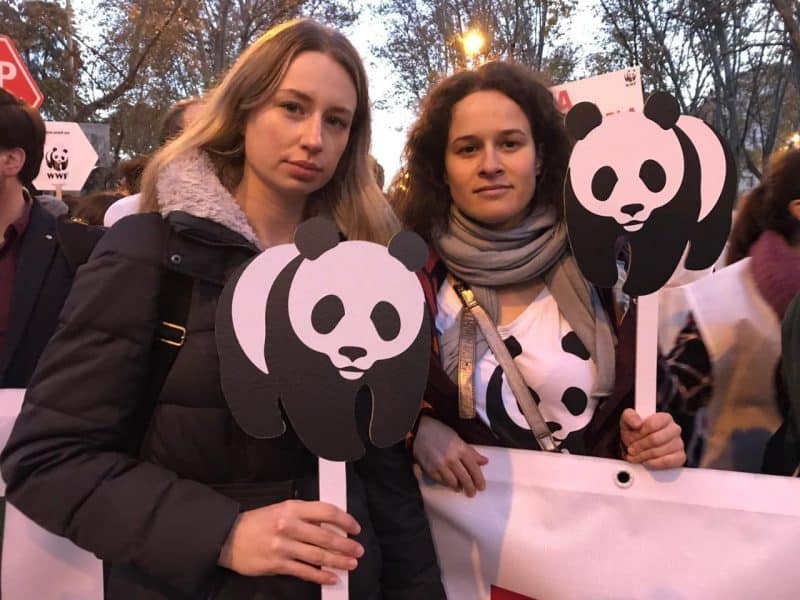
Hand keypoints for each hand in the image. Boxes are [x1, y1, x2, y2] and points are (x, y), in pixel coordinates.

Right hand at [217, 500, 363, 584]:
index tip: (355, 528)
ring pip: (318, 555)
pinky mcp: (278, 564)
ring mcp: (283, 546)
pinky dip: (320, 576)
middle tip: (358, 551)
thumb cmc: (258, 522)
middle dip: (346, 545)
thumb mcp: (281, 510)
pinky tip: (332, 578)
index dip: (345, 521)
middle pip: (326, 536)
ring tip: (351, 564)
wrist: (228, 538)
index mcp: (292, 508)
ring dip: (338, 561)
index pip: (326, 511)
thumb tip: (332, 525)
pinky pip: (305, 571)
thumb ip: (305, 516)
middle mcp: (289, 526)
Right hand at [412, 415, 487, 496]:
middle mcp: (451, 458)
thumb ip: (471, 452)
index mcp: (460, 448)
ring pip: (453, 482)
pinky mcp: (430, 470)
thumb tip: (484, 462)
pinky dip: (446, 483)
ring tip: (460, 488)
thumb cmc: (440, 432)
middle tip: (472, 493)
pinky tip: (448, 482)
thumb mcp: (458, 438)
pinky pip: (441, 481)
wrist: (420, 430)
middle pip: (465, 478)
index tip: (481, 487)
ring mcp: (440, 465)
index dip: (479, 479)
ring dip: (458, 487)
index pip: (474, 468)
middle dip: (470, 488)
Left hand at [620, 409, 684, 468]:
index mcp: (664, 418)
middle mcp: (674, 429)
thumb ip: (630, 417)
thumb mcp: (627, 421)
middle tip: (631, 449)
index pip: (652, 425)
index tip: (631, 438)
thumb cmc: (634, 432)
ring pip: (659, 451)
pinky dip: (653, 463)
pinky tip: (646, 462)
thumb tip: (637, 423)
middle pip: (655, 439)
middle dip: (640, 446)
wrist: (637, 447)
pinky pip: (667, 462)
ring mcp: (679, 443)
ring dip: (643, 456)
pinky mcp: (680, 457)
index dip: (640, 433)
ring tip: (635, 456)